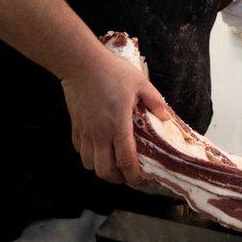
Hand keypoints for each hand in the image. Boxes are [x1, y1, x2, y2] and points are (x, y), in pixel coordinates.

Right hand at [61, 48, 169, 185]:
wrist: (81, 63)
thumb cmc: (112, 71)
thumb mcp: (140, 83)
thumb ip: (155, 102)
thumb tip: (166, 117)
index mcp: (118, 126)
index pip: (126, 162)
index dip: (134, 176)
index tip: (142, 178)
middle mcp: (100, 134)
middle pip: (104, 171)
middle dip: (117, 178)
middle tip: (126, 174)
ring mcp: (85, 131)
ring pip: (89, 164)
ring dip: (101, 167)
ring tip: (111, 162)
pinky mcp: (75, 125)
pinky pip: (79, 149)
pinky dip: (88, 154)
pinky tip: (97, 146)